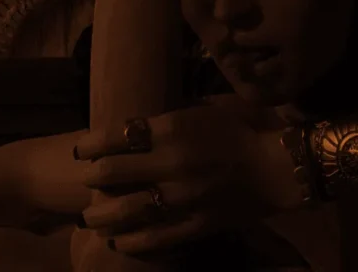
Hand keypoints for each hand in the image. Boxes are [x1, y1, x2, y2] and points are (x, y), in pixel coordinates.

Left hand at [71, 95, 301, 255]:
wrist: (275, 169)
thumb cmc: (235, 135)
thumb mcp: (196, 115)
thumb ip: (159, 124)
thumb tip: (124, 131)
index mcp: (171, 130)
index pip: (116, 136)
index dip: (91, 145)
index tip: (82, 151)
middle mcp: (171, 163)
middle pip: (113, 173)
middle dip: (92, 179)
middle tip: (85, 183)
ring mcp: (182, 198)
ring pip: (126, 211)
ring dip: (102, 216)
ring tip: (91, 218)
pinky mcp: (194, 225)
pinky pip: (154, 238)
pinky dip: (130, 242)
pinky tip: (118, 242)